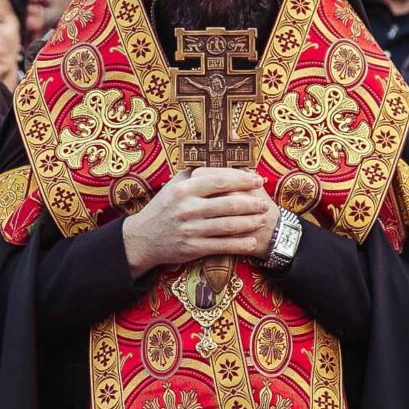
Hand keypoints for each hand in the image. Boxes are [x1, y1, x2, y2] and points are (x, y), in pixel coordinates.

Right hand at [121, 169, 278, 274]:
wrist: (142, 238)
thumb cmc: (163, 207)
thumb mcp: (173, 184)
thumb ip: (195, 173)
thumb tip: (222, 161)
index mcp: (185, 189)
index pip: (221, 181)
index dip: (243, 180)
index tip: (257, 180)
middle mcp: (188, 208)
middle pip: (229, 204)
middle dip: (252, 204)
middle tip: (265, 203)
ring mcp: (191, 229)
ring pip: (229, 226)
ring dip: (250, 223)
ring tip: (262, 219)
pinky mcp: (193, 248)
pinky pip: (223, 246)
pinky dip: (241, 244)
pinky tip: (252, 241)